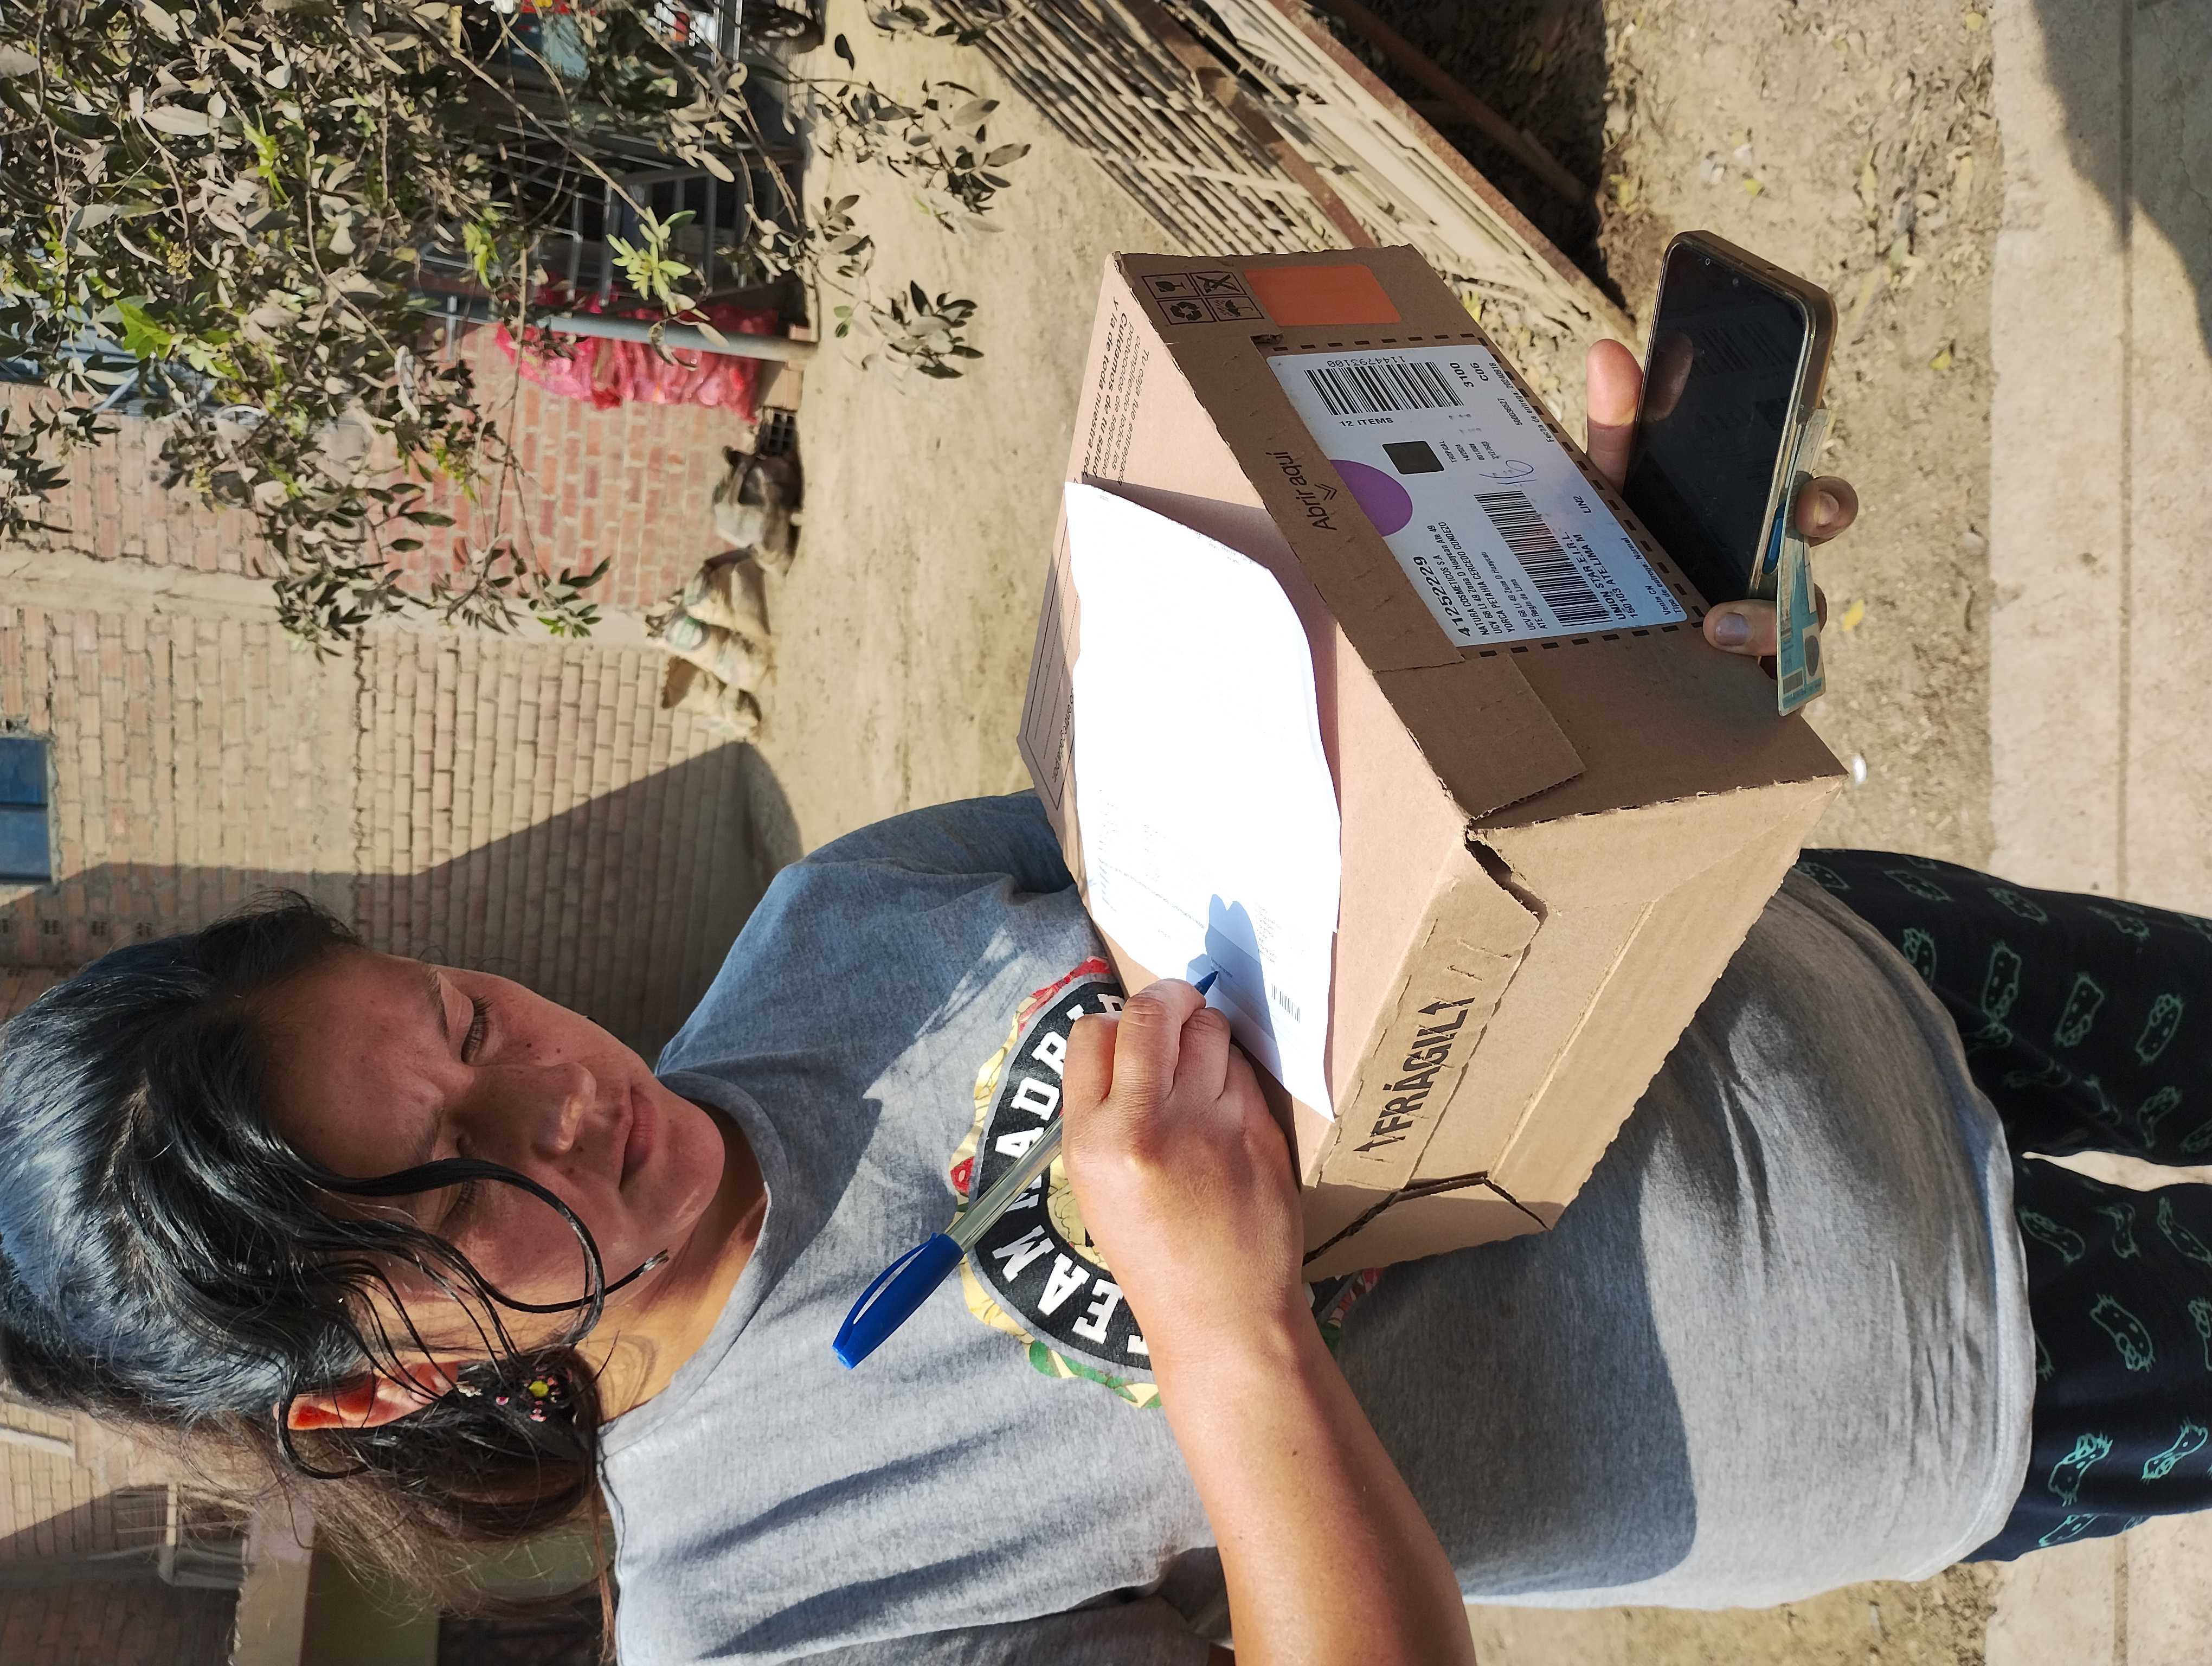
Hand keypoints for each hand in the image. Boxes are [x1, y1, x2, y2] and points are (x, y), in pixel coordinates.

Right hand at [1061, 980, 1304, 1369]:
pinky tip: (1229, 1104)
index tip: (1130, 1031)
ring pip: (1206, 1030)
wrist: (1220, 1313)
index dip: (1113, 1022)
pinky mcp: (1255, 1128)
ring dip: (1205, 1032)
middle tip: (1177, 1004)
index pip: (1089, 1032)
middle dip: (1166, 997)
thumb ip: (1102, 1112)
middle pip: (1148, 1013)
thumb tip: (1121, 1038)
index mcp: (1090, 1140)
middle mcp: (1142, 1123)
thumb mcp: (1096, 1184)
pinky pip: (1243, 1068)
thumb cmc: (1153, 1252)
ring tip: (1204, 1061)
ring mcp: (1204, 1122)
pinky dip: (1235, 1073)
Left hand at [1584, 338, 1857, 658]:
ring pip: (1806, 617)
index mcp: (1749, 506)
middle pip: (1820, 542)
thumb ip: (1614, 431)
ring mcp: (1769, 616)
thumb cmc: (1618, 547)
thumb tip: (1609, 353)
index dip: (1819, 490)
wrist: (1580, 629)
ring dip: (1771, 619)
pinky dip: (1760, 678)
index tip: (1803, 488)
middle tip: (1800, 521)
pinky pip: (1782, 680)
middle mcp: (1771, 557)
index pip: (1805, 488)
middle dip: (1823, 523)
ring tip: (1716, 623)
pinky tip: (1724, 675)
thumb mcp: (1610, 492)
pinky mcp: (1754, 673)